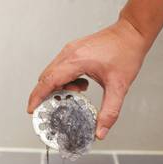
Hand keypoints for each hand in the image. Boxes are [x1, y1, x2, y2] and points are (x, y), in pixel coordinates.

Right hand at [27, 18, 146, 139]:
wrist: (131, 32)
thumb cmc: (126, 52)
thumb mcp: (119, 86)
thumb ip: (110, 111)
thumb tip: (100, 130)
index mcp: (76, 60)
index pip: (48, 81)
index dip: (37, 96)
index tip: (31, 109)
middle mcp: (69, 53)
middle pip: (46, 77)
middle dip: (47, 94)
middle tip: (56, 106)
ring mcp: (69, 50)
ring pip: (52, 73)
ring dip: (59, 87)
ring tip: (77, 92)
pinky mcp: (73, 51)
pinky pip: (59, 68)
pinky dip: (64, 80)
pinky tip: (80, 83)